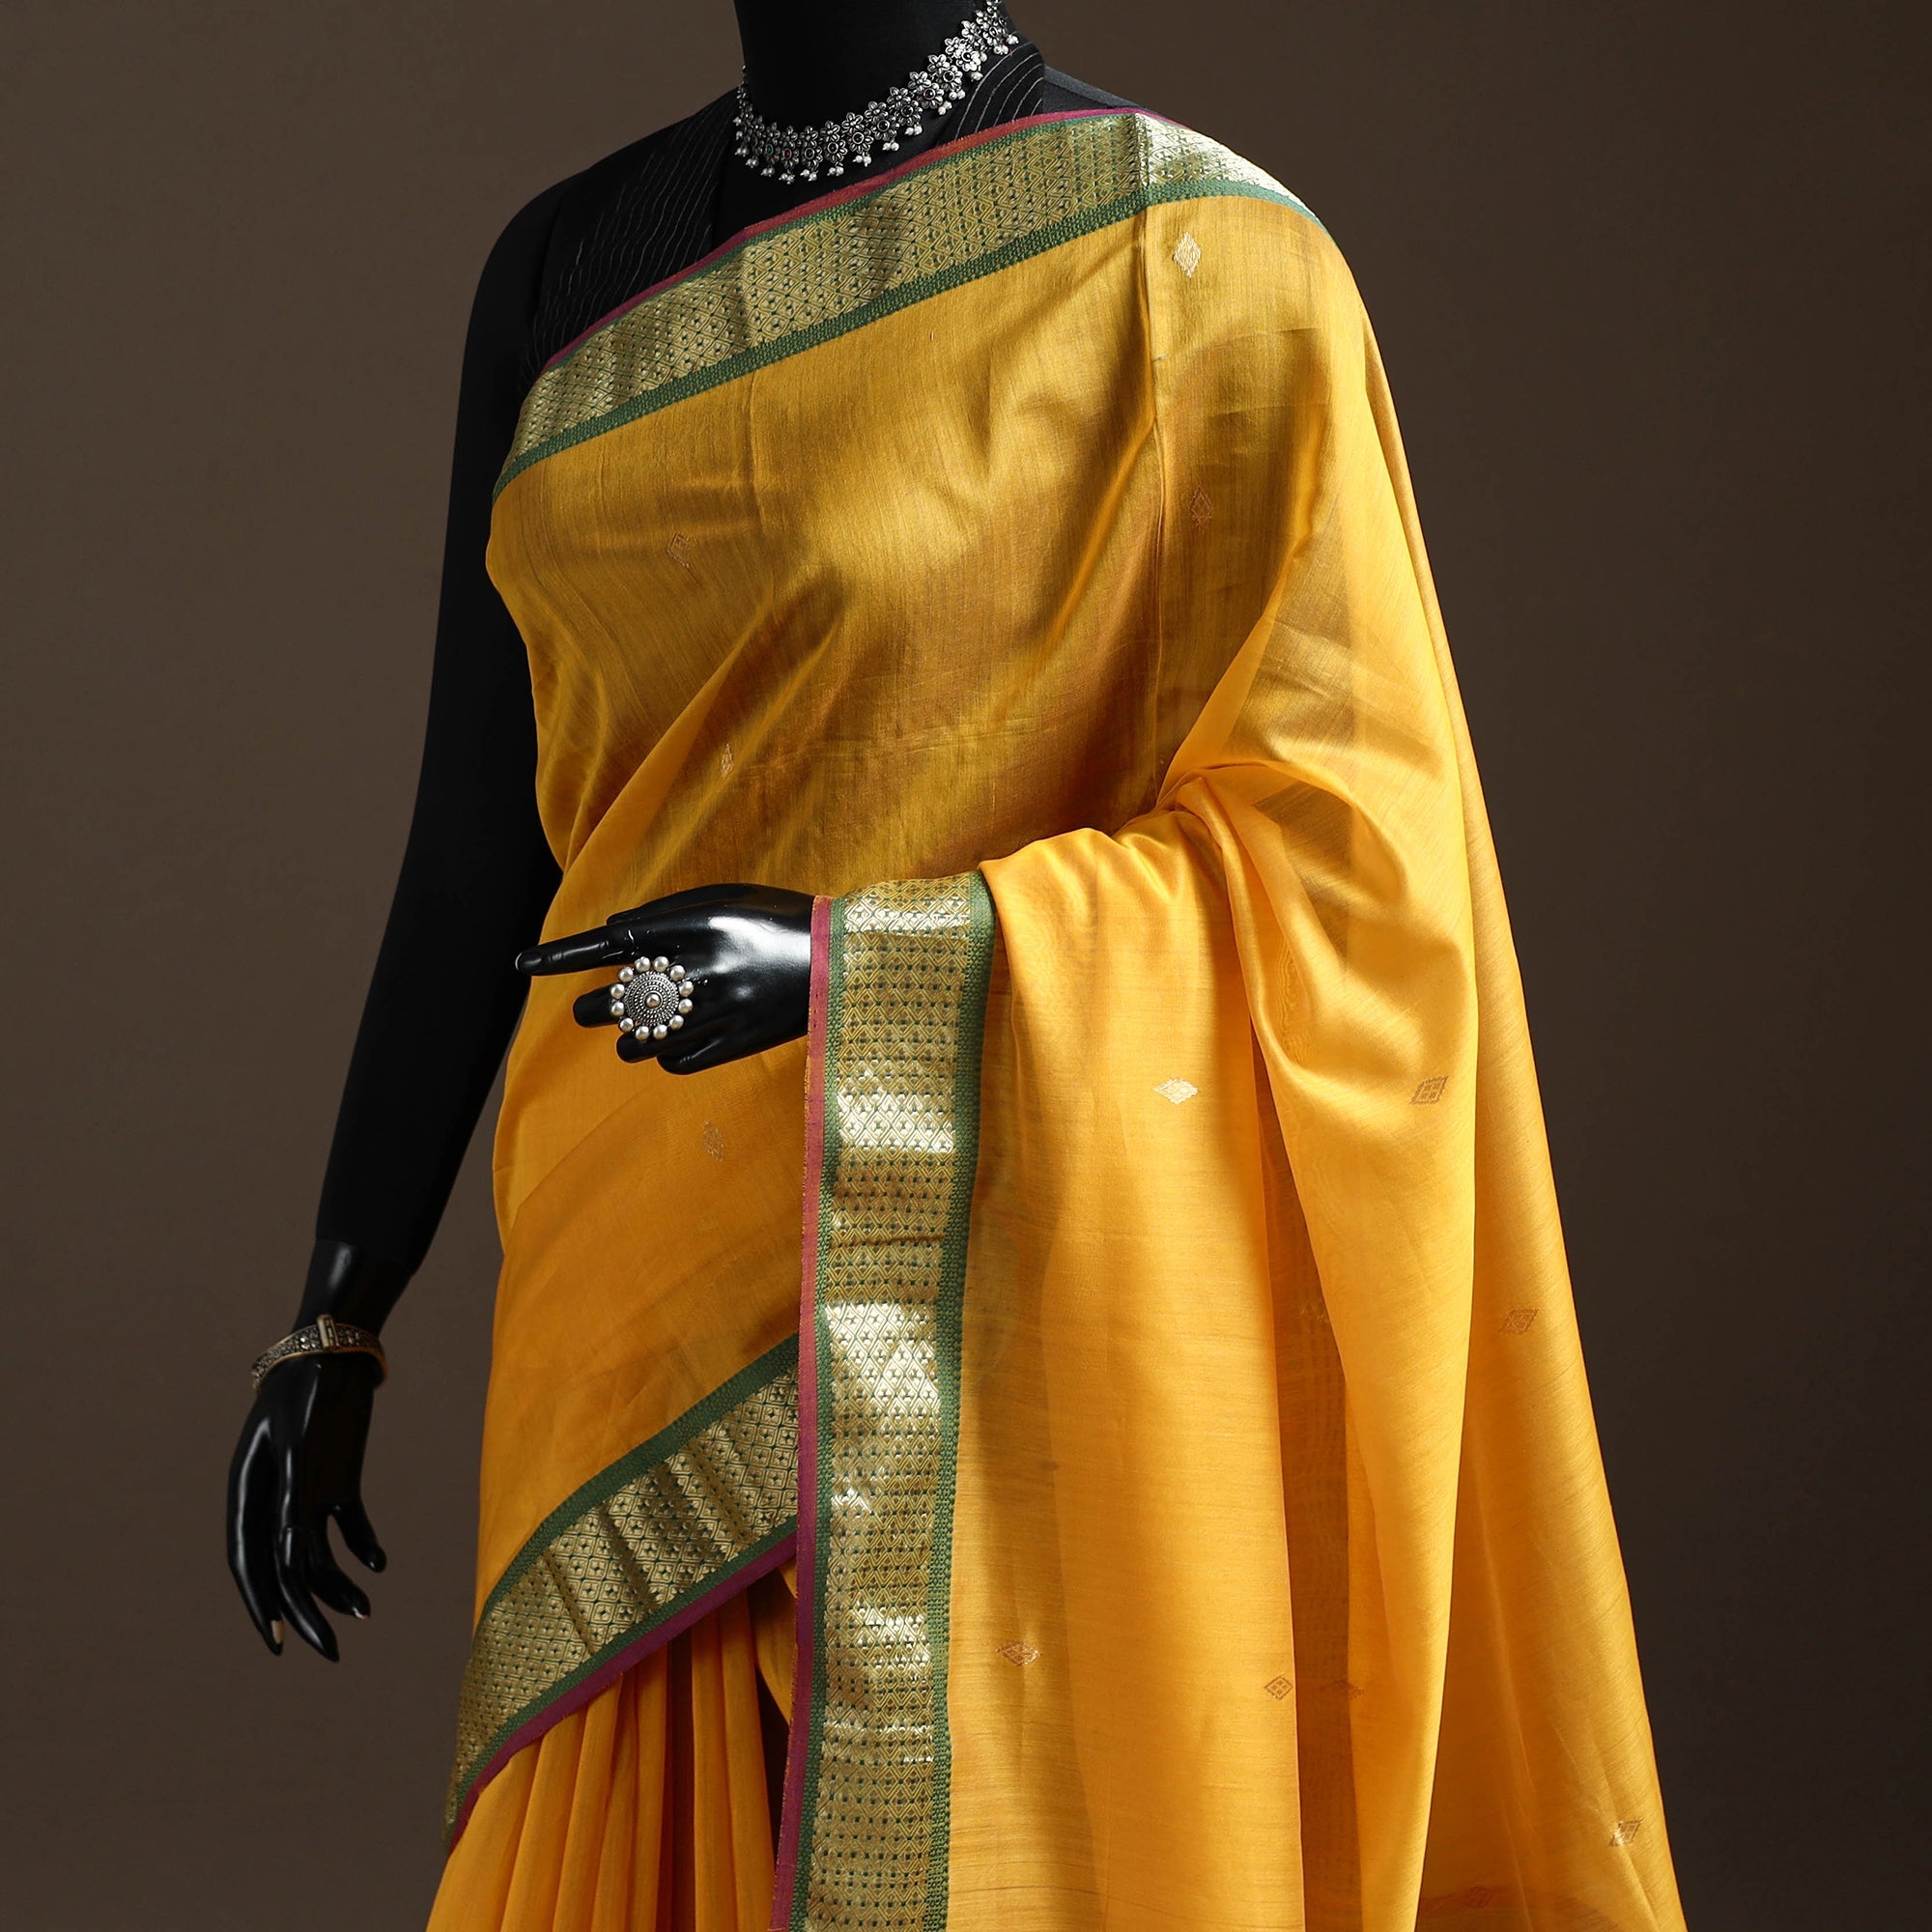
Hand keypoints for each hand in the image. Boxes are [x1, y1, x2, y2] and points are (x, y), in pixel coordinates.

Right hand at [225, 1352, 385, 1659]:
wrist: (338, 1347)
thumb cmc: (311, 1389)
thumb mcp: (301, 1442)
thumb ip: (293, 1496)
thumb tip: (292, 1553)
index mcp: (247, 1490)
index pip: (249, 1561)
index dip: (261, 1604)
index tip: (279, 1643)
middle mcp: (273, 1497)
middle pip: (283, 1567)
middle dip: (305, 1612)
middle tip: (330, 1653)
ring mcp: (306, 1490)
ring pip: (317, 1553)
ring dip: (339, 1584)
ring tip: (367, 1610)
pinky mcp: (337, 1479)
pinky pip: (346, 1525)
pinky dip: (362, 1546)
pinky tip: (381, 1563)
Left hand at [517, 882, 812, 1073]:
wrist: (844, 961)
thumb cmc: (778, 920)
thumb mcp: (726, 898)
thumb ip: (667, 914)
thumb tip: (613, 932)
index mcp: (695, 925)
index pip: (609, 942)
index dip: (562, 955)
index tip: (523, 966)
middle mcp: (700, 968)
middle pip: (615, 999)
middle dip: (591, 1007)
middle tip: (588, 1008)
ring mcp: (717, 1011)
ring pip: (638, 1041)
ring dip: (625, 1039)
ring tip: (633, 1031)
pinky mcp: (735, 1045)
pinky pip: (675, 1062)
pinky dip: (664, 1056)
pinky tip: (672, 1044)